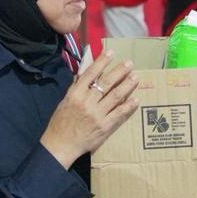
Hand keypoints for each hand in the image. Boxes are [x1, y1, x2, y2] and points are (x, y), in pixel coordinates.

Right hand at [40, 51, 138, 166]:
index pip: (90, 74)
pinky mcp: (104, 126)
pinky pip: (119, 113)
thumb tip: (85, 73)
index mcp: (75, 94)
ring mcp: (97, 114)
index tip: (111, 52)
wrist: (60, 145)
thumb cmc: (61, 122)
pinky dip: (128, 105)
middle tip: (130, 63)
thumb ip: (76, 87)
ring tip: (135, 77)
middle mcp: (87, 102)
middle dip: (119, 71)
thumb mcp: (65, 101)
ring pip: (116, 96)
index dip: (101, 62)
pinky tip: (135, 99)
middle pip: (106, 83)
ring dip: (127, 85)